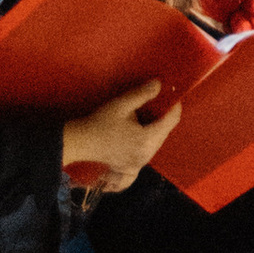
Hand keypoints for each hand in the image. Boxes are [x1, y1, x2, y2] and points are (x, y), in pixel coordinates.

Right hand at [58, 79, 181, 191]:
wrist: (79, 143)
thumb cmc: (99, 123)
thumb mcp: (121, 105)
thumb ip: (142, 94)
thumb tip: (159, 85)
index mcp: (146, 140)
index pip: (171, 121)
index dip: (174, 107)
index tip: (173, 96)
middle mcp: (146, 154)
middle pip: (165, 132)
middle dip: (164, 117)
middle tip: (157, 103)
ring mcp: (139, 163)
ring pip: (157, 142)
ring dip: (156, 128)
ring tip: (146, 116)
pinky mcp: (132, 167)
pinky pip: (148, 151)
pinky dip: (148, 141)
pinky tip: (140, 132)